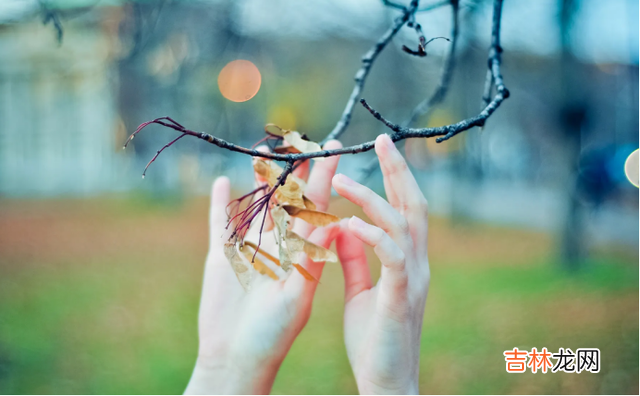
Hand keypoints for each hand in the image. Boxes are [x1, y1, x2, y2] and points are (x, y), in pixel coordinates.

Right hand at [185, 140, 341, 394]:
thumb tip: (335, 222)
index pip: (316, 205)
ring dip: (258, 180)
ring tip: (263, 152)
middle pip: (287, 198)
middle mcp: (278, 245)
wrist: (236, 357)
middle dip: (293, 169)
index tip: (334, 146)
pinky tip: (224, 182)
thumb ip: (310, 259)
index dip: (325, 175)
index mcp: (300, 252)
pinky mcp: (221, 256)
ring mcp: (249, 248)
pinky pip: (220, 223)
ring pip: (255, 205)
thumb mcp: (297, 295)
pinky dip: (221, 204)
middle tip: (299, 138)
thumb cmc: (273, 334)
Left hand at [332, 134, 429, 393]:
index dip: (394, 178)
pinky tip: (348, 222)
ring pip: (402, 224)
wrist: (388, 381)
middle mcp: (416, 263)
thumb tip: (344, 228)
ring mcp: (412, 279)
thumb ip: (356, 259)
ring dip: (372, 197)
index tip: (380, 151)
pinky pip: (391, 257)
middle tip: (381, 140)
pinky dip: (372, 235)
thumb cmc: (375, 339)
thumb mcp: (362, 290)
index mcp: (407, 260)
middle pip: (413, 205)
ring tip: (341, 178)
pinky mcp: (400, 297)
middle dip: (397, 171)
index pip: (404, 209)